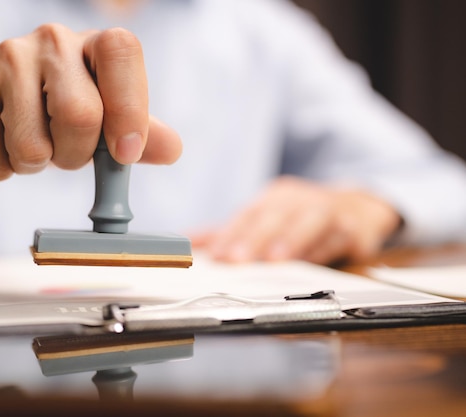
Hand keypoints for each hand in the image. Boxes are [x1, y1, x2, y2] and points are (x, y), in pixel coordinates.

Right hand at [0, 24, 181, 179]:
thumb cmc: (54, 103)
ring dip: (36, 165)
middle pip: (79, 115)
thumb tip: (171, 149)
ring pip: (32, 146)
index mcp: (94, 44)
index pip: (122, 53)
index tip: (125, 153)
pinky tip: (1, 142)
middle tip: (66, 152)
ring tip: (33, 144)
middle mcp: (52, 40)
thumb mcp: (103, 113)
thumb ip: (139, 132)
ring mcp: (6, 56)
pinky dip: (2, 169)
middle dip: (75, 155)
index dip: (129, 108)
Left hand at [190, 176, 401, 264]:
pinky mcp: (353, 226)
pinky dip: (325, 248)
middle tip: (234, 259)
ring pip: (308, 221)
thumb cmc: (302, 218)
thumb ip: (229, 233)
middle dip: (253, 237)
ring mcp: (327, 209)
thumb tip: (188, 243)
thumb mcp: (266, 220)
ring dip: (291, 239)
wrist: (357, 207)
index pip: (248, 215)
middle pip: (274, 216)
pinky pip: (339, 235)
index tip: (213, 256)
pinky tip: (312, 261)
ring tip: (274, 260)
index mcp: (274, 198)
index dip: (230, 234)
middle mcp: (298, 200)